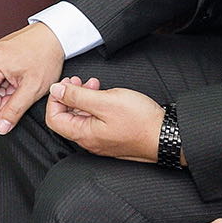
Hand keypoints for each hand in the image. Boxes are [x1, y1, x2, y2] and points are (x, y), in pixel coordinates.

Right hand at [0, 21, 63, 133]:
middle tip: (13, 111)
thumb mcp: (32, 89)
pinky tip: (17, 87)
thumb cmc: (47, 55)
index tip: (1, 124)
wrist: (56, 34)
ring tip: (20, 95)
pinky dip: (3, 87)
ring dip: (0, 96)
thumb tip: (2, 126)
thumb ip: (14, 110)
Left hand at [45, 76, 165, 162]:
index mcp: (84, 134)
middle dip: (70, 95)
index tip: (64, 85)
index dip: (55, 99)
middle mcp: (90, 141)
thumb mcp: (105, 101)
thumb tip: (56, 91)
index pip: (53, 119)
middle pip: (67, 118)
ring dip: (84, 98)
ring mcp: (102, 141)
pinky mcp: (113, 137)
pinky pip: (96, 121)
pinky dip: (96, 106)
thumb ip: (77, 96)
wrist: (168, 136)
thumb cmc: (140, 120)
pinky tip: (105, 95)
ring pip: (82, 118)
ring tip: (94, 84)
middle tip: (79, 81)